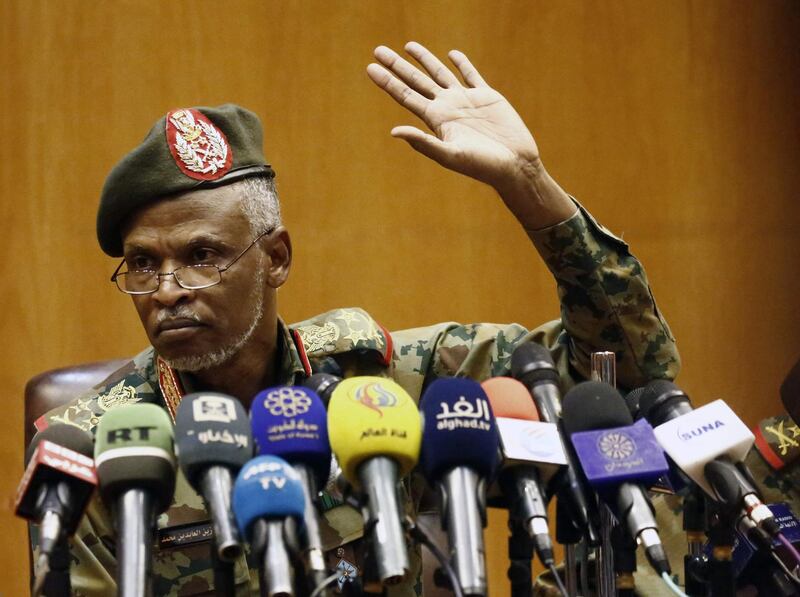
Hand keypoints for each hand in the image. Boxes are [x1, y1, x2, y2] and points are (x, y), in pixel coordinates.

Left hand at [367, 42, 541, 192]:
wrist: (514, 165)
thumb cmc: (482, 166)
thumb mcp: (450, 155)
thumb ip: (423, 143)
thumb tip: (394, 132)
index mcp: (436, 120)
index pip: (405, 96)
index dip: (387, 81)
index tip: (370, 67)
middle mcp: (447, 107)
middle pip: (416, 81)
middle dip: (397, 66)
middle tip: (378, 50)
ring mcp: (466, 100)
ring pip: (439, 74)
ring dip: (424, 60)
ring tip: (408, 46)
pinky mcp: (487, 96)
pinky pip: (471, 75)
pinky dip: (462, 63)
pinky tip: (452, 54)